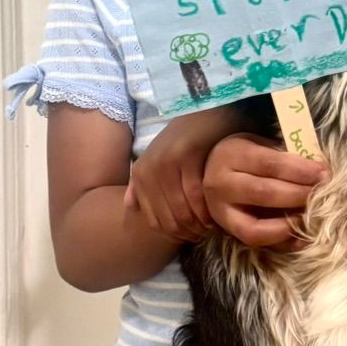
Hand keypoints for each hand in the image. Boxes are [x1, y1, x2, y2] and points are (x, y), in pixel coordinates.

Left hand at [124, 108, 238, 241]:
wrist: (205, 110)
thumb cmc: (183, 137)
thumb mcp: (157, 158)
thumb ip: (140, 184)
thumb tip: (128, 207)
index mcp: (140, 175)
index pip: (155, 221)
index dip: (175, 234)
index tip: (193, 235)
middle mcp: (149, 171)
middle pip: (170, 219)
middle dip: (189, 232)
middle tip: (206, 233)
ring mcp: (167, 163)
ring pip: (184, 210)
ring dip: (200, 223)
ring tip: (213, 225)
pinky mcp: (188, 157)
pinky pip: (198, 195)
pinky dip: (208, 209)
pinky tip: (217, 210)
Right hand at [203, 133, 327, 249]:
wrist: (211, 172)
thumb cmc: (245, 156)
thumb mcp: (260, 145)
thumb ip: (285, 157)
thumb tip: (319, 172)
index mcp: (233, 155)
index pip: (270, 163)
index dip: (300, 170)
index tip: (324, 173)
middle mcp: (222, 184)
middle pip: (264, 193)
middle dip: (298, 195)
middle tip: (323, 194)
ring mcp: (221, 211)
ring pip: (255, 226)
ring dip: (289, 224)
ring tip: (311, 216)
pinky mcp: (227, 230)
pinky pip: (255, 242)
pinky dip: (282, 242)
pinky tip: (301, 236)